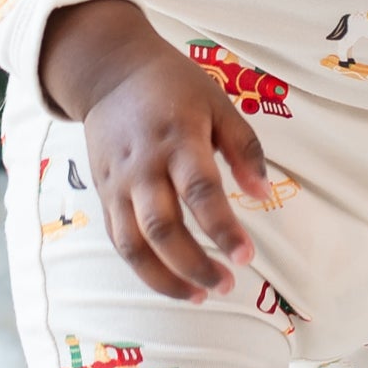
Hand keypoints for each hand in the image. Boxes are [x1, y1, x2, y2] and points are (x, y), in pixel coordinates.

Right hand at [36, 0, 267, 300]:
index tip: (247, 256)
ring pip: (134, 244)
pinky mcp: (104, 193)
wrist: (111, 72)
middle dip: (195, 264)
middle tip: (227, 284)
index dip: (223, 228)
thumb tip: (263, 195)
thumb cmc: (174, 87)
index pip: (200, 191)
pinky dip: (143, 268)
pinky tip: (172, 282)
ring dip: (166, 278)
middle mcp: (145, 165)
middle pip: (163, 228)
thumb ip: (244, 148)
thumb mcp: (218, 102)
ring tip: (199, 295)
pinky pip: (119, 240)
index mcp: (179, 138)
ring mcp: (119, 182)